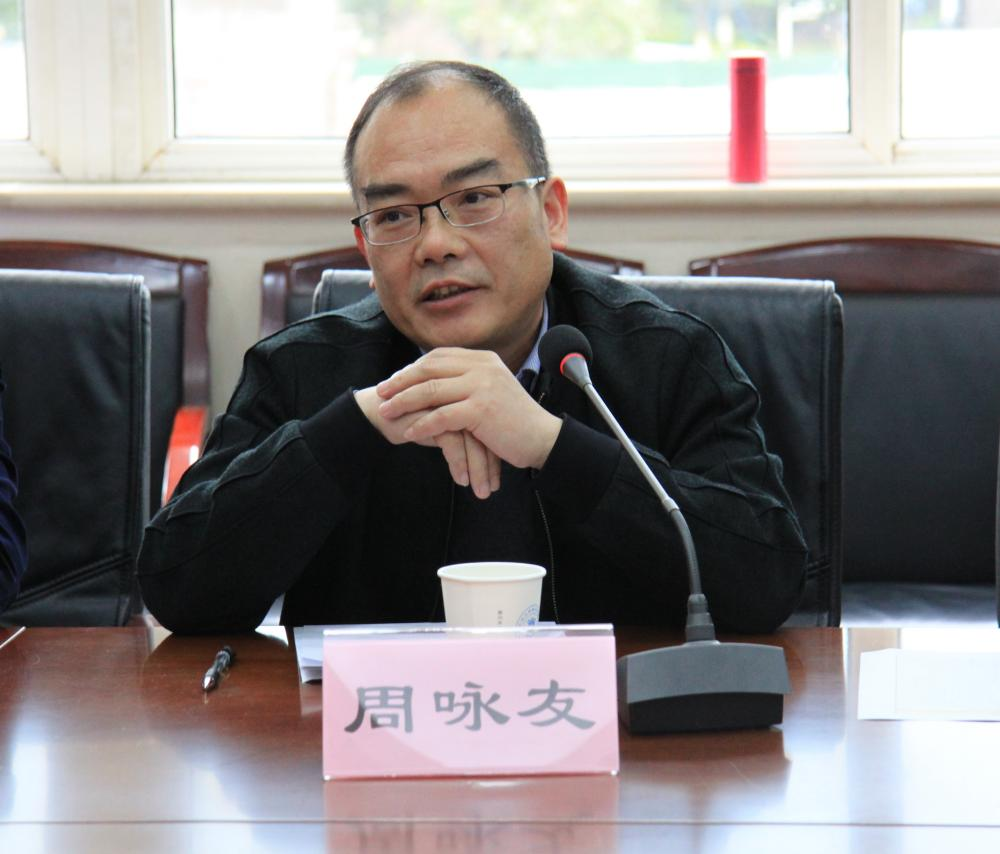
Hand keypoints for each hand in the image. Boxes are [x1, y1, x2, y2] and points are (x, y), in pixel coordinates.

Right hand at [354, 386, 500, 497]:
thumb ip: (465, 432)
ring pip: (472, 439)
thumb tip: (490, 456)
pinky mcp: (431, 414)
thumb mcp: (445, 426)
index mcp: (468, 394)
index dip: (496, 453)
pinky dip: (459, 464)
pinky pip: (452, 442)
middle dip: (491, 464)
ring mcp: (447, 404)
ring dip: (478, 469)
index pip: (491, 426)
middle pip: (486, 432)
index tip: (497, 478)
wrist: (377, 411)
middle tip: (492, 489)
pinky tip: (461, 481)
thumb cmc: (413, 420)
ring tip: (481, 491)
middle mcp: (461, 396)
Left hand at [374, 348, 562, 470]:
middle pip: (429, 370)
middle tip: (380, 393)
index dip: (411, 368)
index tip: (392, 380)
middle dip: (400, 382)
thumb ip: (468, 381)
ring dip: (404, 402)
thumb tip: (436, 382)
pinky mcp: (481, 409)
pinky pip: (442, 416)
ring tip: (387, 413)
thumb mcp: (492, 391)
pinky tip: (410, 433)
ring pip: (431, 391)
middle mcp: (482, 367)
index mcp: (483, 359)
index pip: (438, 357)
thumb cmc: (514, 420)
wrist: (542, 438)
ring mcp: (482, 386)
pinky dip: (423, 425)